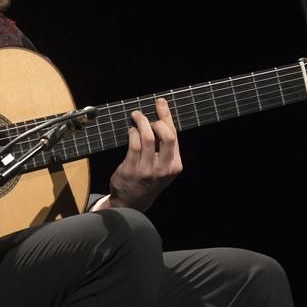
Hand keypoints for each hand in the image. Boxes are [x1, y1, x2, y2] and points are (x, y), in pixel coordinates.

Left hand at [107, 97, 181, 211]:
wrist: (132, 203)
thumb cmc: (148, 180)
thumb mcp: (163, 168)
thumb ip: (165, 149)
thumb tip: (160, 119)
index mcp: (175, 165)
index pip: (173, 136)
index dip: (166, 116)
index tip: (160, 103)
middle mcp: (163, 168)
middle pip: (165, 135)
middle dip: (157, 119)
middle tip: (147, 115)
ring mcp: (147, 169)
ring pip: (147, 137)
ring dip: (141, 122)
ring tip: (136, 116)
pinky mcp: (131, 169)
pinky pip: (133, 144)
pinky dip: (132, 133)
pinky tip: (131, 130)